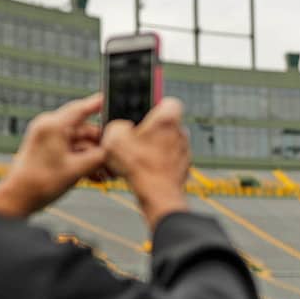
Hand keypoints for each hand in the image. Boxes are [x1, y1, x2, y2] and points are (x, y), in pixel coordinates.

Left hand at [0, 94, 105, 217]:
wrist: (19, 198)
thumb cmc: (39, 183)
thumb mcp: (77, 170)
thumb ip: (99, 157)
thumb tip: (114, 150)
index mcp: (53, 126)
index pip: (80, 108)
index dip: (98, 104)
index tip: (110, 99)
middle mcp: (50, 128)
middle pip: (85, 129)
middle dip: (101, 145)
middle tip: (116, 157)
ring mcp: (49, 139)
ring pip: (81, 143)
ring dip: (95, 157)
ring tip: (107, 172)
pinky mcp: (49, 149)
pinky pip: (73, 150)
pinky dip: (84, 161)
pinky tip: (96, 175)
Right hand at [102, 97, 190, 228]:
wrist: (158, 197)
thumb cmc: (141, 168)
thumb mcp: (115, 138)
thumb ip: (116, 125)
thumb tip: (118, 128)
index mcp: (168, 118)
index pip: (167, 101)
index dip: (153, 105)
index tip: (143, 112)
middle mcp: (181, 133)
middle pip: (165, 124)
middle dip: (150, 130)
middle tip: (134, 138)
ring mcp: (184, 152)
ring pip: (166, 143)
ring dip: (154, 148)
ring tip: (136, 158)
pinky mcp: (183, 169)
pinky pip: (168, 161)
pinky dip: (158, 164)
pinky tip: (143, 171)